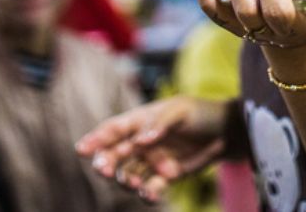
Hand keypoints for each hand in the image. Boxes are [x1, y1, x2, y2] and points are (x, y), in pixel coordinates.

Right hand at [75, 96, 228, 201]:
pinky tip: (150, 194)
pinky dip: (147, 193)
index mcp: (139, 121)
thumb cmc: (200, 113)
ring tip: (133, 184)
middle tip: (103, 170)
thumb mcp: (181, 111)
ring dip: (126, 180)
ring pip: (129, 174)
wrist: (225, 132)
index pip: (112, 130)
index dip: (95, 139)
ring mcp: (151, 161)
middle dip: (106, 163)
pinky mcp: (164, 177)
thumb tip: (141, 140)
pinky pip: (150, 188)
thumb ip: (159, 124)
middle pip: (115, 155)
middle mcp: (140, 143)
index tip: (81, 149)